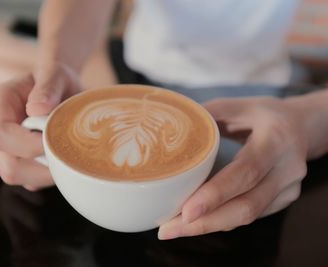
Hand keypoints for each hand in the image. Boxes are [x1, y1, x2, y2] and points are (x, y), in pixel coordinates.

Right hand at [0, 65, 80, 190]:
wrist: (59, 89)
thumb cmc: (55, 80)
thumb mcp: (54, 73)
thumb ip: (47, 87)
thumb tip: (36, 109)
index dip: (28, 144)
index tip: (56, 140)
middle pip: (7, 165)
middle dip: (41, 165)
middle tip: (67, 151)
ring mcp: (3, 148)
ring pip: (17, 176)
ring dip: (47, 172)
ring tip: (67, 153)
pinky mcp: (16, 161)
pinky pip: (29, 180)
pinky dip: (48, 175)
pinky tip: (62, 158)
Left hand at [158, 96, 307, 238]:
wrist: (302, 127)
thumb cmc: (263, 115)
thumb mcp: (237, 106)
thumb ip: (206, 116)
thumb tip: (167, 130)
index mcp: (275, 139)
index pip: (245, 172)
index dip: (215, 194)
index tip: (185, 212)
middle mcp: (287, 168)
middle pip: (246, 206)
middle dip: (204, 223)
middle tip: (167, 229)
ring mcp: (289, 188)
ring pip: (247, 216)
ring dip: (208, 226)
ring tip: (173, 228)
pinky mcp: (283, 200)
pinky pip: (249, 215)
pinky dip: (221, 220)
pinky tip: (197, 221)